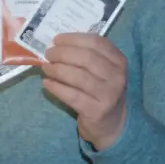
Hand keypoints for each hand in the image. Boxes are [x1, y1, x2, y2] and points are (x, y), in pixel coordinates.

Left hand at [41, 33, 128, 151]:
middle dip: (63, 53)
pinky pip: (72, 96)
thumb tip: (57, 45)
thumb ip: (87, 56)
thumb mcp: (103, 71)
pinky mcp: (96, 111)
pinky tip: (47, 83)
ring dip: (57, 69)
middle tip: (48, 54)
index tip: (57, 40)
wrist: (112, 124)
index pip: (96, 42)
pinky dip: (56, 87)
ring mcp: (108, 94)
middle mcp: (117, 76)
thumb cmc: (102, 91)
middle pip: (86, 58)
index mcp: (119, 61)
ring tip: (45, 68)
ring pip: (78, 76)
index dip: (73, 39)